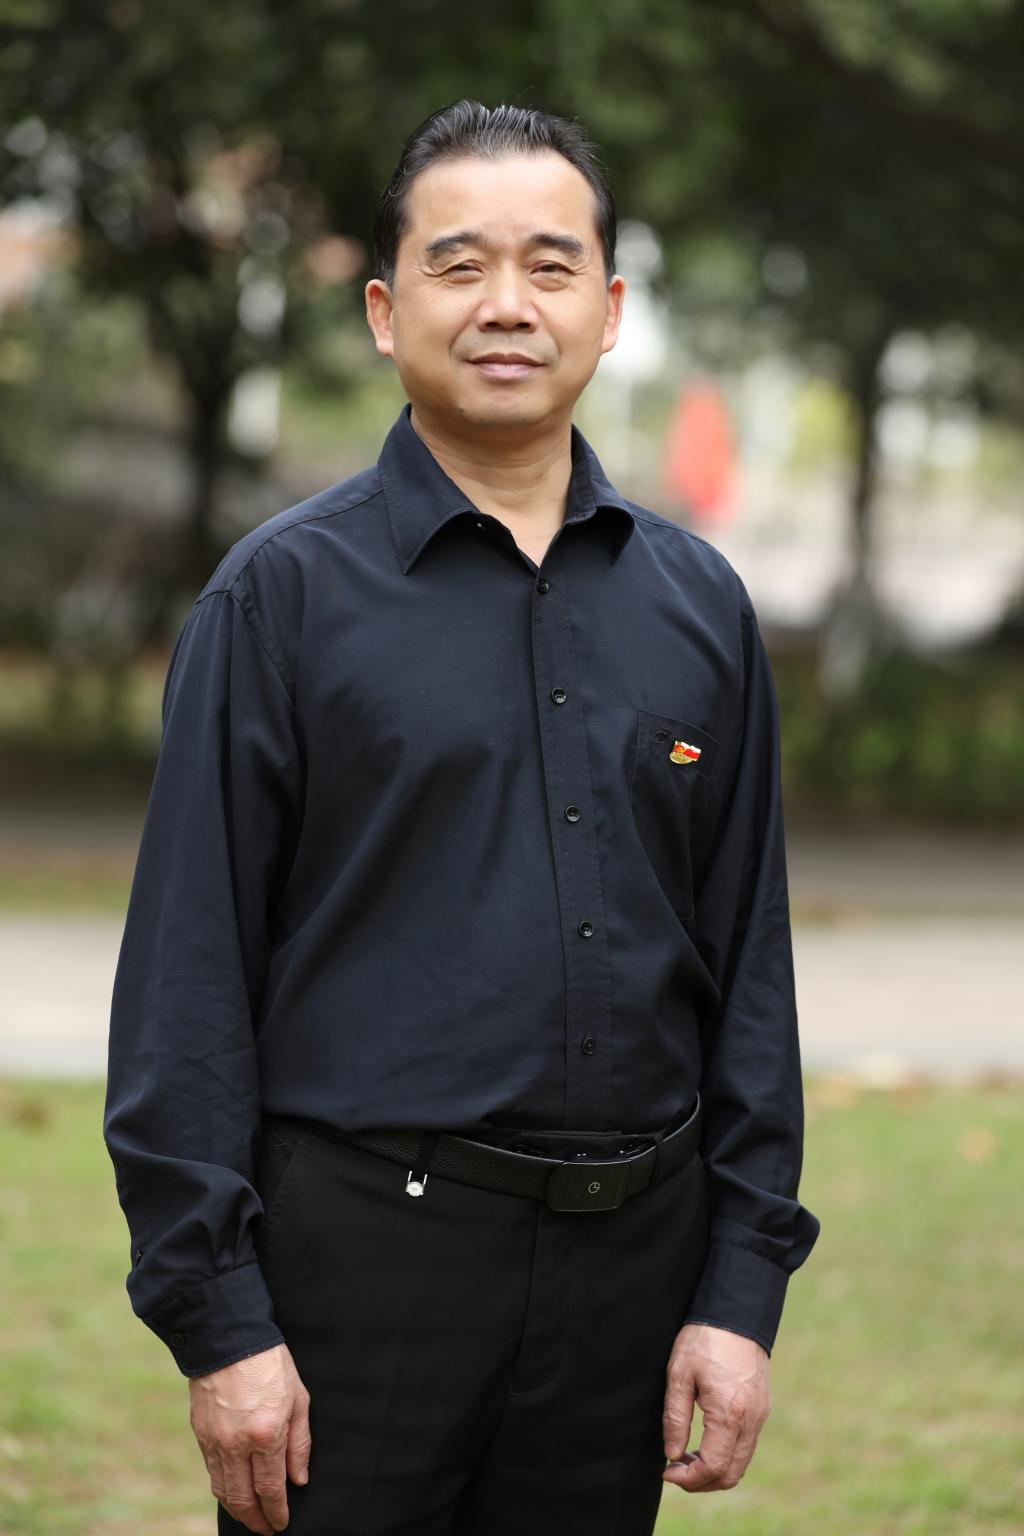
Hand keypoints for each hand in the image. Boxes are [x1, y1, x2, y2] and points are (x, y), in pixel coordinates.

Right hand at [189, 1342, 310, 1532]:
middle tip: (266, 1529)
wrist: (229, 1337)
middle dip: (256, 1520)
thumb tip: (299, 1479)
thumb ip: (299, 1443)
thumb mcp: (298, 1398)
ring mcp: (214, 1441)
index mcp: (266, 1434)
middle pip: (243, 1499)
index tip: (281, 1524)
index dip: (277, 1512)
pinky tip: (233, 1492)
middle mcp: (237, 1444)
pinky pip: (211, 1472)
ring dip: (238, 1510)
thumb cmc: (270, 1363)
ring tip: (251, 1517)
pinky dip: (222, 1489)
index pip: (271, 1489)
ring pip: (223, 1491)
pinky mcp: (200, 1434)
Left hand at [661, 1322, 770, 1493]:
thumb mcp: (679, 1374)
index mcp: (730, 1413)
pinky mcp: (762, 1408)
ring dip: (714, 1469)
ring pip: (741, 1463)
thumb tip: (672, 1455)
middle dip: (701, 1481)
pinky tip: (705, 1440)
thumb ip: (675, 1418)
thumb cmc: (704, 1339)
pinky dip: (726, 1454)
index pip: (713, 1467)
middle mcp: (751, 1421)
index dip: (688, 1478)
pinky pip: (746, 1446)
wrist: (736, 1311)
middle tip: (674, 1469)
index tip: (667, 1471)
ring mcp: (760, 1415)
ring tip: (686, 1455)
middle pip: (731, 1475)